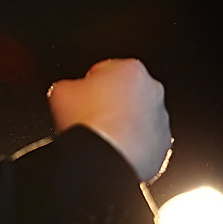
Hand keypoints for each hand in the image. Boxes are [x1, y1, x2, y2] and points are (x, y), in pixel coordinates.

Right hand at [47, 58, 171, 182]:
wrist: (103, 154)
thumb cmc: (88, 121)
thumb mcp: (60, 91)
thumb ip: (69, 85)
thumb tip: (68, 93)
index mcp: (131, 69)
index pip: (107, 69)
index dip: (90, 83)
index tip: (82, 94)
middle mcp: (152, 90)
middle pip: (127, 93)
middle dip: (111, 102)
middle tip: (90, 116)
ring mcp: (160, 119)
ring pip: (139, 118)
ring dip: (123, 124)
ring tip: (100, 136)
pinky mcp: (162, 145)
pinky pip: (144, 142)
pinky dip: (131, 145)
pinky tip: (112, 149)